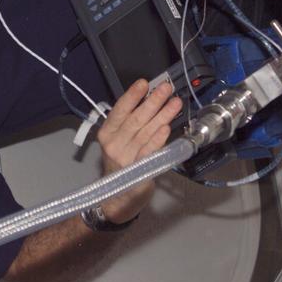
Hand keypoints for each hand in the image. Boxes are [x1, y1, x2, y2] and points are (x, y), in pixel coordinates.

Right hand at [95, 79, 181, 223]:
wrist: (116, 199)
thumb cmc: (120, 166)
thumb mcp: (117, 142)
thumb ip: (130, 124)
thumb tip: (149, 101)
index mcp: (107, 134)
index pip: (119, 111)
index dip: (132, 96)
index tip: (144, 83)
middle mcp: (114, 145)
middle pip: (136, 119)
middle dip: (153, 102)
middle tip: (167, 89)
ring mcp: (126, 159)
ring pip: (146, 132)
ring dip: (163, 116)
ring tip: (175, 103)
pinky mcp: (138, 172)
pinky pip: (149, 151)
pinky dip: (158, 139)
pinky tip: (167, 128)